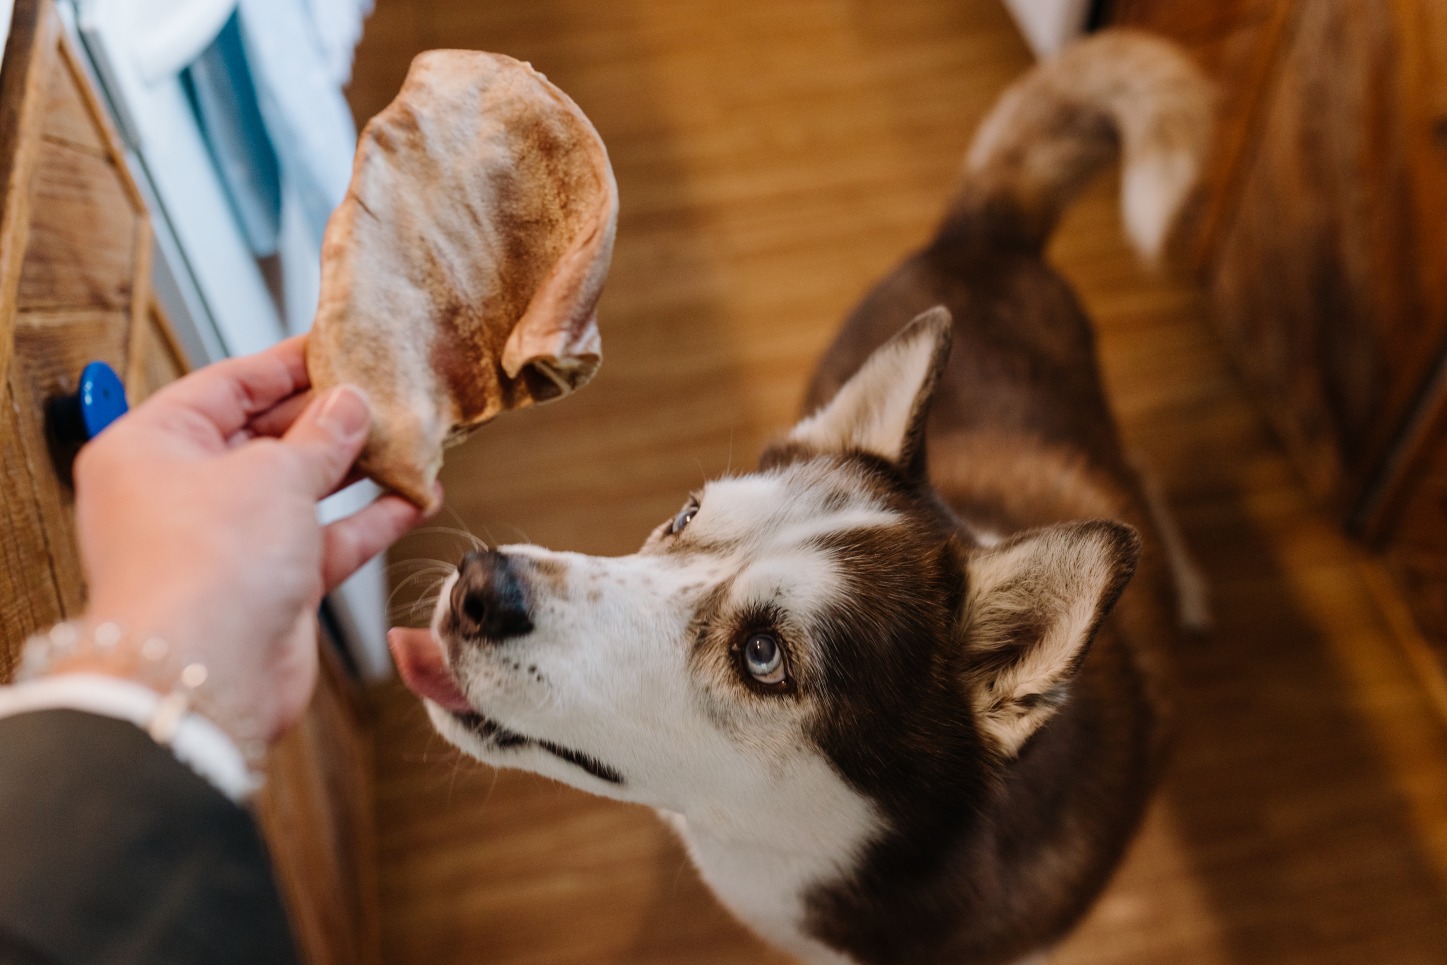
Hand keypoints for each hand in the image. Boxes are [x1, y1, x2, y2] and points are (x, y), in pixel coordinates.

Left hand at [60, 337, 433, 744]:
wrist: (205, 674)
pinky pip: (323, 540)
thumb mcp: (273, 472)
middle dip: (328, 419)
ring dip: (356, 470)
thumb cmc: (204, 568)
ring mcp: (225, 542)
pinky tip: (412, 499)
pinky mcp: (266, 586)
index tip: (336, 348)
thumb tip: (347, 405)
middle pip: (264, 436)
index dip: (286, 364)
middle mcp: (181, 492)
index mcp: (151, 447)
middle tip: (382, 395)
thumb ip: (320, 435)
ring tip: (407, 442)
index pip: (225, 386)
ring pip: (299, 490)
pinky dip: (367, 521)